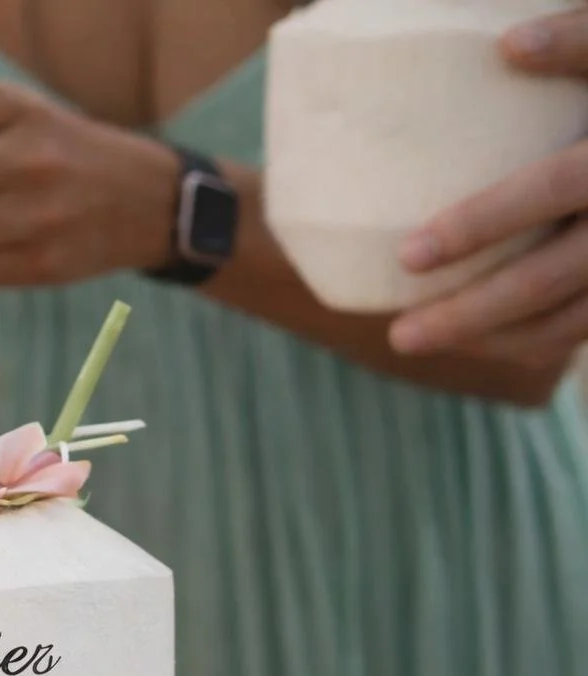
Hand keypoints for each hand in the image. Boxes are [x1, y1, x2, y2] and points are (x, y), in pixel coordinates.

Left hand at [390, 9, 587, 366]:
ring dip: (492, 339)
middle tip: (400, 336)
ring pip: (570, 320)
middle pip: (548, 279)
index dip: (480, 225)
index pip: (550, 191)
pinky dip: (534, 342)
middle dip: (470, 313)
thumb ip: (585, 39)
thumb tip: (508, 45)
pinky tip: (482, 341)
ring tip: (416, 339)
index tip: (408, 255)